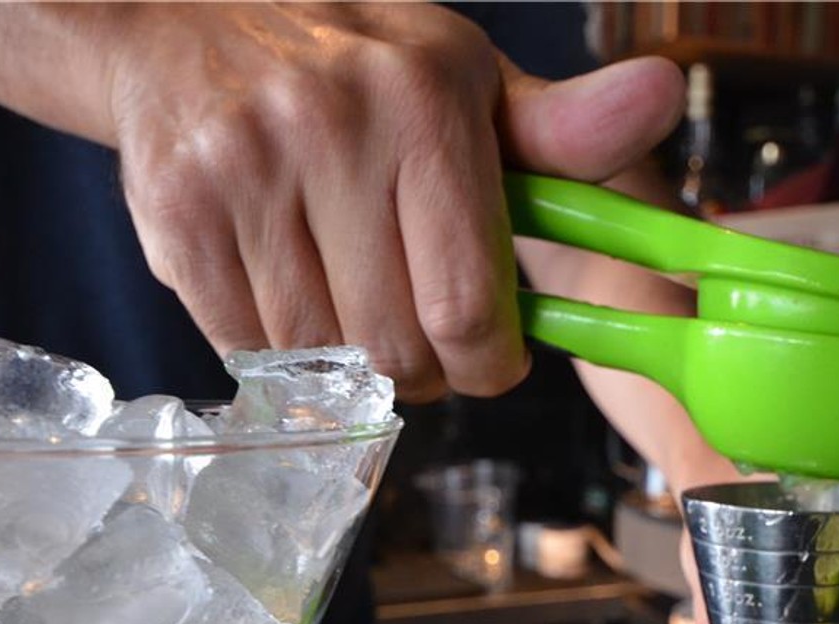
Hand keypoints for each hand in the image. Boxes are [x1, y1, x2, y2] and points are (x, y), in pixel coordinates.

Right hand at [0, 3, 683, 400]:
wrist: (183, 22)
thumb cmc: (354, 67)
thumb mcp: (467, 83)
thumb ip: (562, 130)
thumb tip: (663, 96)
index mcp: (425, 98)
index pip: (468, 305)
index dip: (488, 364)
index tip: (490, 361)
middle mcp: (330, 126)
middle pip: (397, 348)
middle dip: (425, 372)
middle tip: (422, 346)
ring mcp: (243, 169)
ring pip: (322, 358)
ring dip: (350, 367)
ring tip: (357, 316)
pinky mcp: (175, 212)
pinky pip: (246, 348)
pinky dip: (278, 352)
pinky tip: (292, 300)